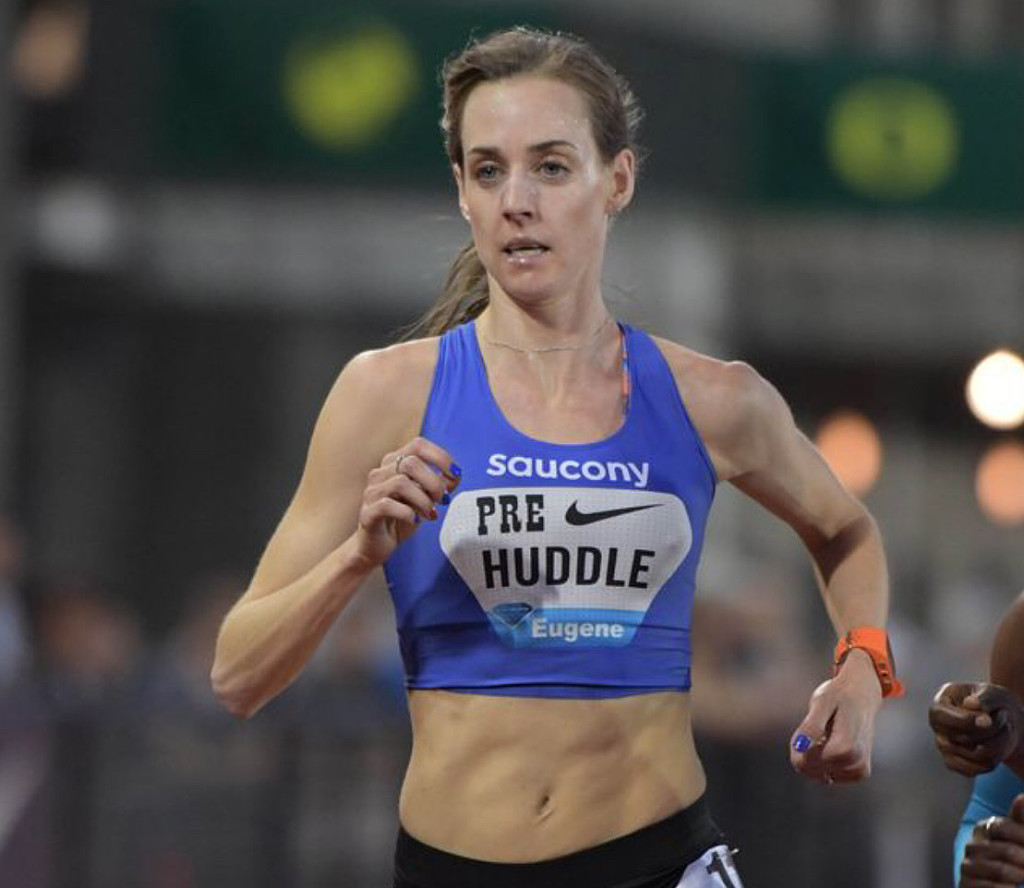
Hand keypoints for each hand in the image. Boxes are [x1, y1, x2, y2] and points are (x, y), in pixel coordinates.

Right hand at [354, 437, 459, 566]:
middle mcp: (380, 473)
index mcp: (394, 463)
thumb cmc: (401, 518)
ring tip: (429, 513)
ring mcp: (371, 492)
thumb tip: (453, 477)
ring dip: (422, 500)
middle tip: (442, 500)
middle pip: (411, 463)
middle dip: (433, 482)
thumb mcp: (424, 497)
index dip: (441, 457)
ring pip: (401, 483)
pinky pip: (387, 505)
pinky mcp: (367, 512)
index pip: (419, 445)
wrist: (377, 545)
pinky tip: (415, 520)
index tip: (455, 476)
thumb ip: (437, 484)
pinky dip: (407, 513)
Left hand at [790, 648, 881, 784]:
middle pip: (810, 770)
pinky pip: (830, 776)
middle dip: (806, 751)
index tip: (805, 727)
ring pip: (819, 774)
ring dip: (817, 756)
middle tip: (817, 728)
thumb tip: (799, 747)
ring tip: (828, 734)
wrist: (862, 695)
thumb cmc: (839, 696)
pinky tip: (834, 743)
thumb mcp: (821, 703)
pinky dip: (827, 762)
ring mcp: (859, 770)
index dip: (797, 746)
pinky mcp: (861, 772)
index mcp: (844, 748)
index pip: (803, 762)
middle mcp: (855, 763)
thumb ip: (810, 726)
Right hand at [929, 682, 1023, 776]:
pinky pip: (975, 770)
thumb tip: (970, 705)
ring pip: (974, 755)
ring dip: (998, 743)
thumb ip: (984, 697)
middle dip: (990, 729)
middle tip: (1004, 716)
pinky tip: (999, 747)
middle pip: (961, 737)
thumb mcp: (993, 692)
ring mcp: (943, 746)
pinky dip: (994, 760)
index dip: (963, 720)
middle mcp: (937, 726)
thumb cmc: (994, 702)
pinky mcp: (953, 762)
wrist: (1001, 719)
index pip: (940, 716)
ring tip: (1005, 730)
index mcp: (940, 702)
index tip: (988, 719)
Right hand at [960, 793, 1023, 886]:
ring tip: (1023, 876)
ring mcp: (968, 866)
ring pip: (997, 868)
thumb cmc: (1010, 860)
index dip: (1021, 835)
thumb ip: (1019, 819)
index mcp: (983, 830)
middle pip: (1002, 849)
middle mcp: (973, 846)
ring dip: (1016, 874)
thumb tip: (1022, 798)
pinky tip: (1013, 887)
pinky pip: (987, 886)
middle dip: (1023, 858)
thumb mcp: (1016, 838)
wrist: (997, 884)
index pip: (1002, 827)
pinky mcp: (965, 884)